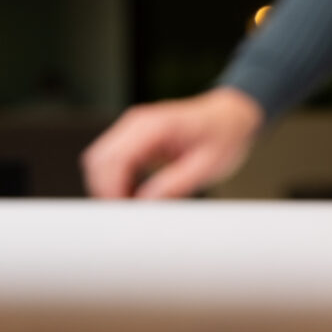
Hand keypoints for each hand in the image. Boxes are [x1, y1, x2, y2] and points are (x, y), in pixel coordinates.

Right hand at [81, 87, 265, 198]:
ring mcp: (133, 128)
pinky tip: (134, 195)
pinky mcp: (135, 137)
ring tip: (133, 208)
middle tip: (127, 216)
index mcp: (154, 126)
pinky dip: (116, 179)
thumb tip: (146, 203)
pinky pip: (112, 160)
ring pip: (99, 160)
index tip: (123, 213)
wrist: (233, 115)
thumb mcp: (208, 165)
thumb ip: (176, 184)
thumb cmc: (225, 135)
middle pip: (98, 160)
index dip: (112, 190)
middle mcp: (137, 122)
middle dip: (105, 190)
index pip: (114, 159)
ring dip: (108, 186)